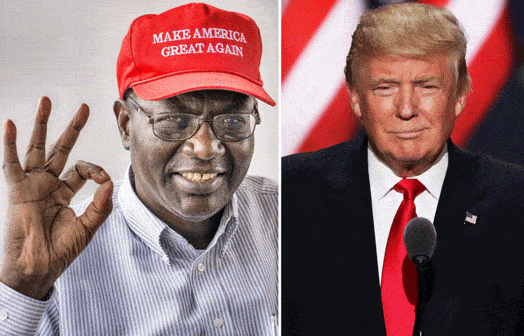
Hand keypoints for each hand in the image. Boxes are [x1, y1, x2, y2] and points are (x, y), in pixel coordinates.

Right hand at [1, 97, 112, 299]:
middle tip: (84, 107)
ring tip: (47, 100)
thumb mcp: (88, 227)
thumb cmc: (61, 251)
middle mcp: (48, 184)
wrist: (38, 268)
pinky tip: (12, 124)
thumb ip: (101, 205)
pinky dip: (10, 144)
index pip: (82, 169)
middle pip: (61, 149)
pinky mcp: (17, 190)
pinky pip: (12, 163)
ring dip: (42, 124)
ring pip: (37, 148)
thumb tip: (109, 182)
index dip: (96, 170)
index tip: (103, 180)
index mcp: (65, 192)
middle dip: (72, 128)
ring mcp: (32, 184)